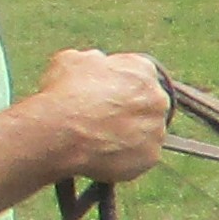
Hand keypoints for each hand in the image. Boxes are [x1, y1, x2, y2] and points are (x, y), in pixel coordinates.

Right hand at [32, 46, 168, 180]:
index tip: (104, 97)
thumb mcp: (72, 60)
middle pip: (146, 106)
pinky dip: (125, 159)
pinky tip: (104, 157)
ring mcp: (156, 129)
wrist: (61, 132)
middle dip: (128, 112)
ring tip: (101, 142)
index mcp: (142, 69)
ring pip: (145, 134)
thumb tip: (97, 64)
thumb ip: (93, 61)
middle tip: (103, 122)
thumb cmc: (65, 94)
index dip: (118, 88)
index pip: (137, 77)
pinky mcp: (151, 157)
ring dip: (128, 137)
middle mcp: (157, 98)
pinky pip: (140, 159)